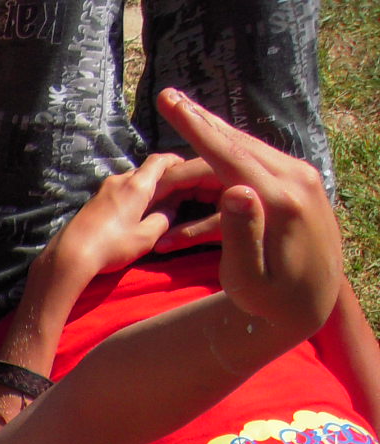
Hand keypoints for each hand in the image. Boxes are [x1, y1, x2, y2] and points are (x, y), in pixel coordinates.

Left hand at [52, 152, 216, 277]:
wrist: (69, 255)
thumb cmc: (111, 246)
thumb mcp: (146, 237)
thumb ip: (163, 220)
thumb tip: (170, 210)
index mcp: (136, 185)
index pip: (159, 161)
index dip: (173, 161)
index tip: (182, 167)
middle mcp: (118, 181)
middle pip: (142, 171)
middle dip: (157, 179)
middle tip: (169, 193)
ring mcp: (101, 190)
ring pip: (127, 182)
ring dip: (140, 190)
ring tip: (149, 207)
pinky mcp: (90, 202)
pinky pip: (114, 193)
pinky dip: (126, 198)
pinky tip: (127, 215)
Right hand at [158, 88, 341, 337]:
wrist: (314, 305)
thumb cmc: (273, 302)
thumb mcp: (250, 282)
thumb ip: (241, 237)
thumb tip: (234, 189)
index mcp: (281, 201)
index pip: (230, 155)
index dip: (196, 128)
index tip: (170, 102)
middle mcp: (297, 180)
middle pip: (239, 142)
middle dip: (201, 120)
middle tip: (170, 96)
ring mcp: (302, 180)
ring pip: (249, 148)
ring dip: (214, 134)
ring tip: (186, 114)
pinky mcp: (300, 186)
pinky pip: (258, 163)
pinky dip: (229, 155)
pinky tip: (211, 149)